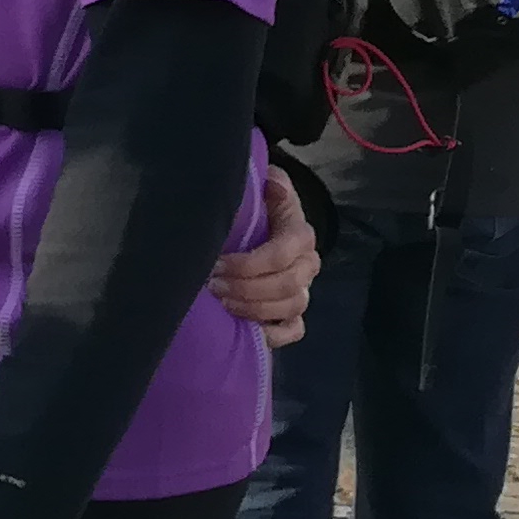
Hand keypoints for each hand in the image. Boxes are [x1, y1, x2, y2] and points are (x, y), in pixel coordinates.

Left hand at [208, 163, 315, 347]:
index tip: (215, 264)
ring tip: (221, 302)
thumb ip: (267, 185)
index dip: (249, 264)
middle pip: (287, 285)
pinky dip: (274, 334)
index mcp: (299, 235)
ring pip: (291, 307)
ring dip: (254, 309)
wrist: (256, 225)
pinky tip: (248, 329)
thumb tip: (272, 184)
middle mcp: (306, 264)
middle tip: (212, 285)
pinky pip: (294, 330)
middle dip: (247, 288)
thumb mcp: (259, 190)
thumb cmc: (254, 207)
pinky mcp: (293, 312)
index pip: (283, 254)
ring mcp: (302, 290)